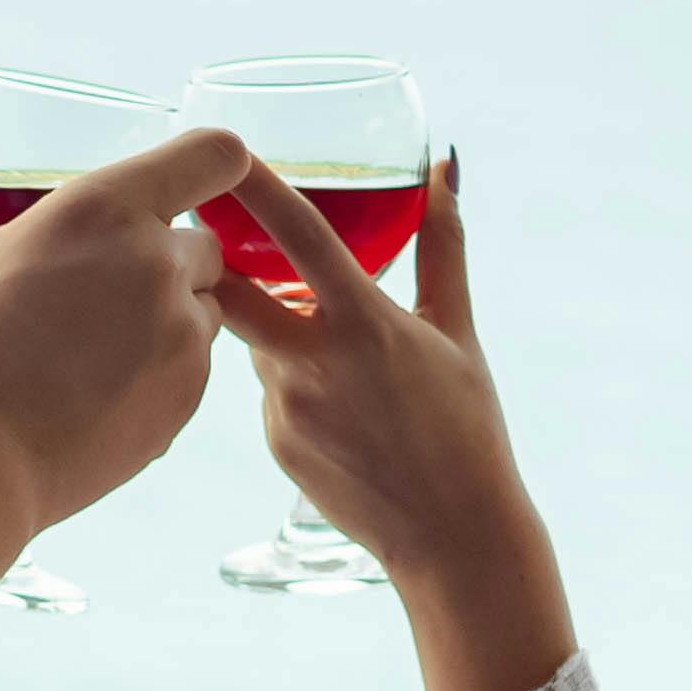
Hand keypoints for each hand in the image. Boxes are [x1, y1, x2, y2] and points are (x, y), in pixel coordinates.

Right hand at [0, 117, 238, 534]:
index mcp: (105, 209)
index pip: (213, 155)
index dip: (211, 163)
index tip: (190, 181)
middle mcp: (157, 264)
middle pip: (204, 244)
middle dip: (164, 259)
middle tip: (95, 290)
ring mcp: (180, 336)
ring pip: (203, 309)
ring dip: (168, 316)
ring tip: (90, 346)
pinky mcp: (185, 398)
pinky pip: (195, 368)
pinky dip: (162, 371)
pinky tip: (97, 389)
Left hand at [209, 148, 576, 690]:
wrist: (454, 536)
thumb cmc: (468, 429)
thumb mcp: (458, 332)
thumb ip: (444, 246)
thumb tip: (444, 170)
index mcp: (365, 324)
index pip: (301, 235)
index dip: (260, 188)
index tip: (228, 153)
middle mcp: (314, 362)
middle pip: (235, 290)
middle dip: (223, 262)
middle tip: (225, 243)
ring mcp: (286, 407)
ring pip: (258, 342)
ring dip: (278, 331)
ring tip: (340, 360)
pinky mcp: (276, 443)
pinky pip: (269, 392)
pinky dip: (292, 384)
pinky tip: (341, 414)